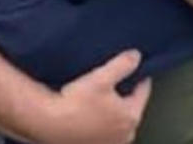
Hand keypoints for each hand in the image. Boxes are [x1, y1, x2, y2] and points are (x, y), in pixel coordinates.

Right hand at [36, 50, 151, 143]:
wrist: (49, 124)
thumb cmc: (74, 104)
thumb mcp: (100, 77)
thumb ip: (122, 65)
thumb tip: (136, 56)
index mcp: (131, 116)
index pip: (143, 91)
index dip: (137, 76)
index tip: (133, 69)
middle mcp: (125, 133)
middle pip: (130, 107)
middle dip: (123, 95)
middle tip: (110, 83)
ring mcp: (111, 142)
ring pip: (117, 120)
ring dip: (111, 110)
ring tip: (96, 98)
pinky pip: (104, 130)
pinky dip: (100, 121)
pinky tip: (87, 112)